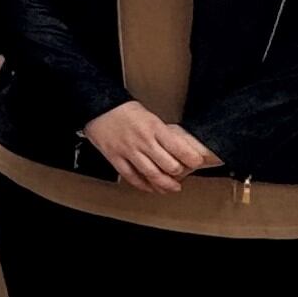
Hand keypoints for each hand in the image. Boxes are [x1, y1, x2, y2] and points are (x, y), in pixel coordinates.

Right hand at [80, 102, 220, 193]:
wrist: (99, 108)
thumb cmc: (125, 111)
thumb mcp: (150, 117)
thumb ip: (162, 134)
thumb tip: (178, 149)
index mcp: (154, 127)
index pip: (178, 147)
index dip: (191, 158)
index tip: (198, 162)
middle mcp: (143, 141)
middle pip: (167, 165)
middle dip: (178, 173)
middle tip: (183, 175)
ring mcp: (129, 151)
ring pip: (151, 174)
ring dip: (164, 184)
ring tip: (172, 188)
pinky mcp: (116, 158)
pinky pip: (132, 177)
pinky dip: (143, 185)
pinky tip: (150, 188)